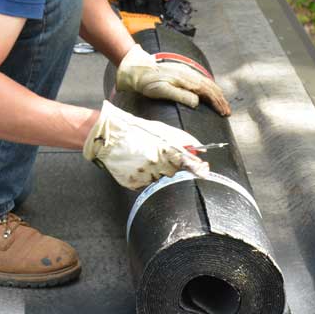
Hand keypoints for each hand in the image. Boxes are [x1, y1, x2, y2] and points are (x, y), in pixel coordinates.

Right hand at [83, 101, 208, 189]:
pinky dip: (142, 175)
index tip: (204, 170)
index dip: (196, 167)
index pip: (187, 163)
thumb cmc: (136, 130)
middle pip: (172, 172)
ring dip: (154, 169)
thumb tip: (199, 149)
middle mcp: (156, 165)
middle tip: (157, 154)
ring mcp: (144, 176)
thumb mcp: (161, 130)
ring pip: (157, 178)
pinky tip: (135, 163)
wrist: (110, 136)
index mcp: (164, 150)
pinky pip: (144, 183)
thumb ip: (182, 140)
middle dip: (169, 164)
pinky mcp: (133, 183)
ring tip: (142, 156)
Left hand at [116, 45, 230, 115]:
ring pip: (208, 84)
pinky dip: (210, 88)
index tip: (223, 114)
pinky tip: (210, 93)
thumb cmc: (148, 82)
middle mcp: (191, 75)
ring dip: (217, 94)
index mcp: (188, 81)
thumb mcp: (162, 90)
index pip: (209, 93)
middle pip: (211, 88)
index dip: (217, 104)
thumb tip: (197, 103)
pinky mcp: (184, 73)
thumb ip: (180, 96)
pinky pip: (202, 81)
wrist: (139, 68)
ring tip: (222, 104)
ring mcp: (188, 73)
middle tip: (227, 112)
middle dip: (221, 100)